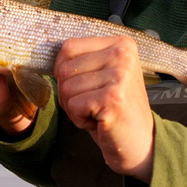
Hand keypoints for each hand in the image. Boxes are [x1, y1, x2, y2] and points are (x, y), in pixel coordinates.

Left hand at [54, 35, 154, 181]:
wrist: (140, 143)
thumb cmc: (115, 109)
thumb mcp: (103, 74)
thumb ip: (83, 60)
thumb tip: (46, 52)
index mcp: (121, 44)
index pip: (69, 47)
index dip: (65, 72)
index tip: (86, 87)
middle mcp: (122, 54)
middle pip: (64, 69)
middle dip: (69, 94)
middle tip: (94, 105)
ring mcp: (119, 75)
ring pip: (65, 89)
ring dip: (75, 108)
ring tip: (99, 112)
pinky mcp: (112, 98)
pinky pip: (73, 106)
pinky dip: (80, 120)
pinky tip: (100, 121)